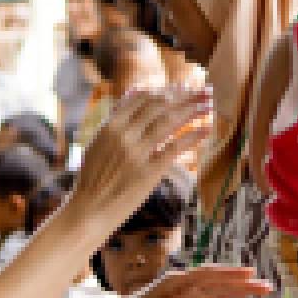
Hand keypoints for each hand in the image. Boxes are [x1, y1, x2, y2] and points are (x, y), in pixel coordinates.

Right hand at [68, 87, 211, 234]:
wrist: (89, 209)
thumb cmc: (94, 176)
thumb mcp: (99, 141)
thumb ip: (117, 118)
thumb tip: (136, 93)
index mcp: (110, 125)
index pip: (143, 99)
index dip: (166, 91)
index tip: (182, 88)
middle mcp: (124, 135)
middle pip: (160, 107)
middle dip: (184, 96)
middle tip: (202, 91)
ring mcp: (137, 153)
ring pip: (169, 122)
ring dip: (192, 110)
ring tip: (208, 103)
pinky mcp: (149, 172)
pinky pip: (175, 148)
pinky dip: (192, 136)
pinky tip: (205, 129)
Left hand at [117, 265, 272, 297]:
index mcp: (179, 282)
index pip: (211, 278)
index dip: (233, 277)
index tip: (254, 278)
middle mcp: (184, 282)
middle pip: (218, 279)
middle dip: (243, 282)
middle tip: (267, 285)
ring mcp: (185, 289)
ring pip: (216, 285)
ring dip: (237, 285)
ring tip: (259, 287)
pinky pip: (209, 293)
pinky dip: (224, 292)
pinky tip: (234, 292)